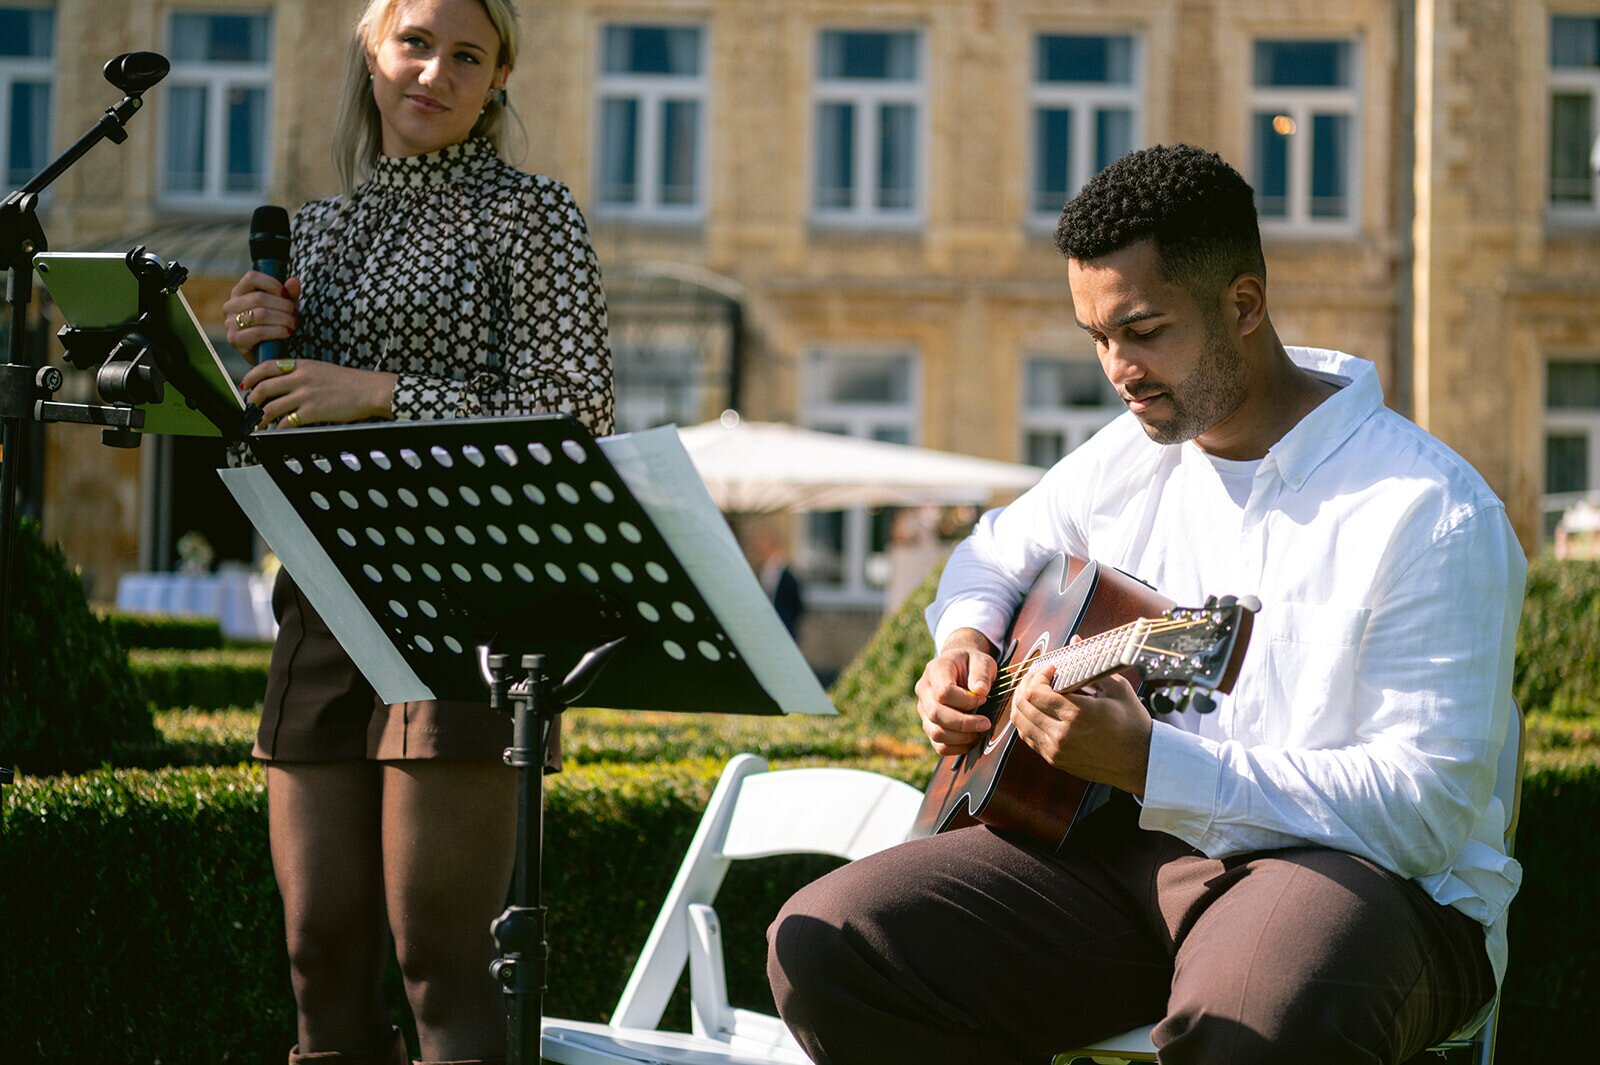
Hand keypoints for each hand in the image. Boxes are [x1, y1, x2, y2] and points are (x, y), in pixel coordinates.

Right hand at [223, 272, 300, 357]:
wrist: (268, 353)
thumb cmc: (275, 324)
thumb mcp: (284, 307)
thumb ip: (289, 294)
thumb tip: (294, 281)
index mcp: (240, 292)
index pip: (252, 277)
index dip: (272, 283)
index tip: (285, 294)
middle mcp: (231, 305)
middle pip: (259, 298)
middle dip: (283, 306)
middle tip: (295, 314)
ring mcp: (230, 322)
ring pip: (261, 314)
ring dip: (283, 319)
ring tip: (293, 324)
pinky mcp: (234, 339)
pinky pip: (259, 332)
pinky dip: (277, 331)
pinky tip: (286, 333)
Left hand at [240, 357, 397, 427]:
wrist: (369, 390)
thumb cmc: (351, 382)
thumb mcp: (323, 369)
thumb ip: (303, 374)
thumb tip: (287, 385)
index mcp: (302, 365)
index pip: (267, 367)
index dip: (252, 376)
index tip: (246, 384)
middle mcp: (299, 378)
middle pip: (264, 388)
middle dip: (252, 401)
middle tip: (250, 408)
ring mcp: (305, 395)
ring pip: (270, 407)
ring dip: (260, 418)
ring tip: (258, 425)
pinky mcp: (311, 412)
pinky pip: (286, 422)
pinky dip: (277, 428)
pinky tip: (276, 431)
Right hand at [914, 629, 998, 756]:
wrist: (960, 668)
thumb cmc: (972, 665)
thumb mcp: (981, 661)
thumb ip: (981, 673)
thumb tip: (980, 691)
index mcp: (935, 670)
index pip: (943, 692)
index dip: (966, 701)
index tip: (984, 699)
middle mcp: (924, 690)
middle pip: (936, 714)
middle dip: (964, 723)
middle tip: (986, 723)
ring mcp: (923, 709)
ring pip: (935, 733)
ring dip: (961, 737)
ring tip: (980, 731)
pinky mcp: (929, 725)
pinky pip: (939, 745)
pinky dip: (957, 747)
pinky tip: (972, 739)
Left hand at [1010, 665, 1152, 796]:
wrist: (1140, 761)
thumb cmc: (1133, 723)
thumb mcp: (1118, 689)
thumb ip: (1091, 665)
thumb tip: (1075, 639)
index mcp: (1077, 714)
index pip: (1035, 691)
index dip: (1038, 675)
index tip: (1051, 669)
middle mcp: (1062, 734)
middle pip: (1022, 705)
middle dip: (1026, 685)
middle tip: (1039, 677)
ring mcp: (1056, 750)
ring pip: (1020, 722)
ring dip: (1023, 702)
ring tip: (1036, 691)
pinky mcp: (1055, 760)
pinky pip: (1028, 737)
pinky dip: (1026, 720)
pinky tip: (1038, 709)